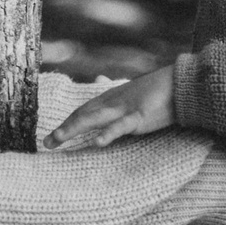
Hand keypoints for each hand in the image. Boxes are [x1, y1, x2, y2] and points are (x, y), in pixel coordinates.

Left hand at [44, 66, 174, 150]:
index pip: (83, 111)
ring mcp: (124, 109)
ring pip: (93, 119)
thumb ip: (114, 91)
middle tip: (46, 143)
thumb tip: (99, 80)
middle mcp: (112, 102)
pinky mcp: (139, 117)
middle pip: (82, 115)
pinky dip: (108, 134)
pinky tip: (97, 142)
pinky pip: (120, 126)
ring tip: (57, 138)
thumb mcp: (131, 91)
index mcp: (109, 98)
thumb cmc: (157, 90)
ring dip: (74, 128)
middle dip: (63, 129)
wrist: (180, 84)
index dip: (67, 122)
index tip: (52, 136)